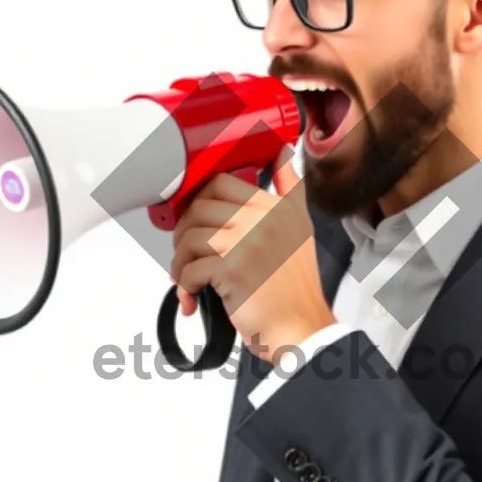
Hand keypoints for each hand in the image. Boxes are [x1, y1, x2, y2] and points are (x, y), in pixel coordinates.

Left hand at [169, 146, 336, 364]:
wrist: (300, 329)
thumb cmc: (293, 289)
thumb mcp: (300, 229)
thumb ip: (290, 189)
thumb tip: (282, 152)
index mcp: (277, 206)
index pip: (221, 182)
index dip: (199, 201)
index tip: (196, 221)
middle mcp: (263, 218)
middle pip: (199, 207)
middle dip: (184, 234)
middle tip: (189, 254)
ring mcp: (248, 242)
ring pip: (189, 237)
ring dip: (180, 263)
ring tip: (189, 279)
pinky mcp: (232, 269)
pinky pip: (189, 269)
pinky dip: (184, 287)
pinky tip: (194, 297)